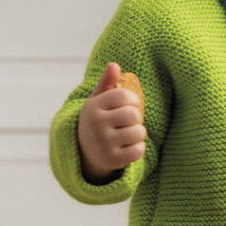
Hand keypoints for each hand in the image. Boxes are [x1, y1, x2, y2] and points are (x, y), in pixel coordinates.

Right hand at [77, 62, 146, 182]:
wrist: (86, 152)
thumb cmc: (98, 121)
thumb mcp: (98, 101)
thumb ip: (107, 83)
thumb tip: (114, 65)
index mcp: (93, 106)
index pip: (125, 96)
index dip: (133, 100)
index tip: (129, 105)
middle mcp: (96, 124)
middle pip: (134, 115)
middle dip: (136, 118)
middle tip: (129, 122)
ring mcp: (104, 143)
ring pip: (139, 132)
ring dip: (138, 133)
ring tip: (128, 134)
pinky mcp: (112, 160)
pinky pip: (139, 150)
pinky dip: (138, 149)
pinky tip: (128, 147)